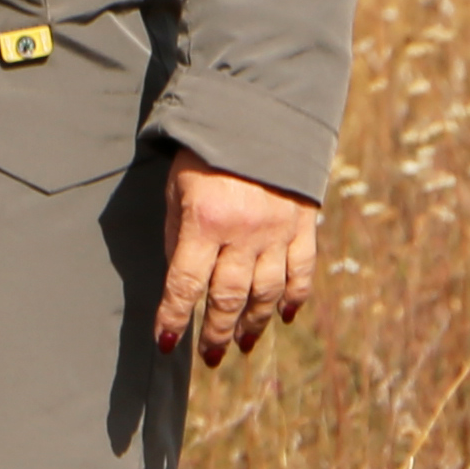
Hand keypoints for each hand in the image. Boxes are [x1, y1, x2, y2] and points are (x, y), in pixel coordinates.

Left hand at [154, 154, 322, 364]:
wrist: (259, 113)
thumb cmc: (205, 152)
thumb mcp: (176, 188)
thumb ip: (177, 234)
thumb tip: (182, 281)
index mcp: (204, 220)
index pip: (185, 284)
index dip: (174, 317)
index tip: (166, 343)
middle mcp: (243, 232)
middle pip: (228, 297)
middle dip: (216, 332)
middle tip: (210, 355)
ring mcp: (277, 231)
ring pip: (266, 293)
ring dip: (254, 324)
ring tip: (242, 344)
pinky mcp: (303, 226)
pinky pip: (301, 272)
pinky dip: (294, 298)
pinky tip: (286, 316)